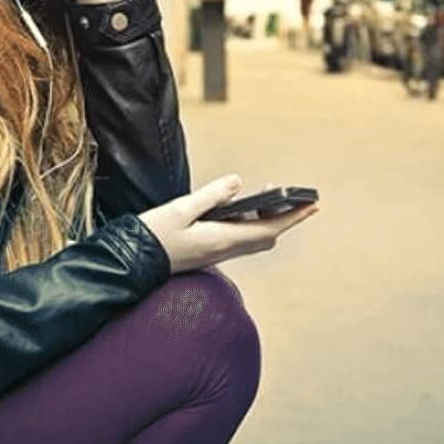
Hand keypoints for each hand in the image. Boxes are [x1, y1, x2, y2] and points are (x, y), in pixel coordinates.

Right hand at [137, 174, 319, 274]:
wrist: (132, 262)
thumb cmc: (153, 235)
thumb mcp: (181, 208)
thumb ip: (212, 194)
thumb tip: (238, 182)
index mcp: (222, 239)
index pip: (269, 229)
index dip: (293, 217)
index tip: (311, 204)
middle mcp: (223, 250)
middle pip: (266, 237)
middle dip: (284, 218)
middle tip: (294, 197)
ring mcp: (216, 253)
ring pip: (253, 239)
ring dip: (266, 220)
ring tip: (268, 198)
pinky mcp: (207, 252)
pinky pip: (238, 239)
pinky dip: (248, 224)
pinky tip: (240, 210)